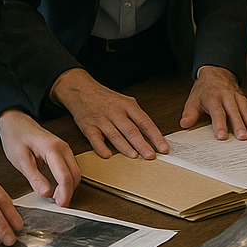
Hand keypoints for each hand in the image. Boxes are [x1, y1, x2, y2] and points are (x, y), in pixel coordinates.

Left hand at [0, 109, 79, 206]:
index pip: (65, 176)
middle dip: (69, 192)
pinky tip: (58, 188)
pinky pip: (71, 168)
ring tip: (56, 199)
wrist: (16, 122)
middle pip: (75, 175)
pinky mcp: (64, 152)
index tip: (60, 206)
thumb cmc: (16, 138)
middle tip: (57, 205)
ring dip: (69, 187)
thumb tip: (46, 193)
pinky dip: (68, 181)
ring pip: (76, 172)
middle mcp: (64, 148)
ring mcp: (65, 149)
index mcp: (53, 149)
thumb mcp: (20, 160)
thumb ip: (34, 177)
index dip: (65, 194)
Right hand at [50, 68, 168, 159]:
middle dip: (142, 144)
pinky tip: (107, 155)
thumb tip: (151, 136)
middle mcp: (116, 112)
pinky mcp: (88, 126)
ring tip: (135, 156)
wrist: (82, 90)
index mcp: (128, 106)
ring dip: (125, 147)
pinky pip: (95, 139)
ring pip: (115, 135)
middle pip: (131, 130)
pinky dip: (101, 147)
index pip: (145, 122)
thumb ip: (136, 118)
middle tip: (151, 156)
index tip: (163, 147)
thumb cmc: (107, 99)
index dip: (155, 136)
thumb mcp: (125, 102)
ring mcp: (102, 120)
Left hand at [180, 65, 246, 139]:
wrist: (217, 72)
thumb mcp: (193, 99)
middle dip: (239, 124)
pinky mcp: (244, 99)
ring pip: (245, 109)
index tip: (222, 136)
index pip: (217, 112)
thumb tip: (185, 123)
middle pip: (234, 112)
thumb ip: (190, 113)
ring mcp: (237, 98)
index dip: (219, 124)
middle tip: (242, 137)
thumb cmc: (205, 89)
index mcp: (213, 98)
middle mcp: (227, 97)